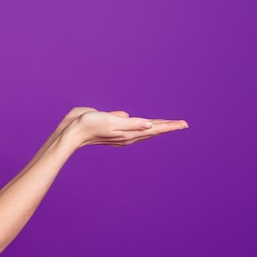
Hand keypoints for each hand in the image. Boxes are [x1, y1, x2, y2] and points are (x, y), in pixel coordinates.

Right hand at [59, 108, 187, 148]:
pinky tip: (144, 123)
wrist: (71, 131)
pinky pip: (134, 127)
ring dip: (157, 127)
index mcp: (129, 133)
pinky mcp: (113, 127)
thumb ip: (131, 123)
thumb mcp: (111, 122)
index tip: (184, 124)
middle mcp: (128, 134)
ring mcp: (120, 132)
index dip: (170, 126)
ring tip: (168, 125)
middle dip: (168, 127)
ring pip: (144, 130)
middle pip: (153, 130)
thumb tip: (150, 124)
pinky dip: (143, 125)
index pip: (155, 128)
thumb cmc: (90, 125)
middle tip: (183, 124)